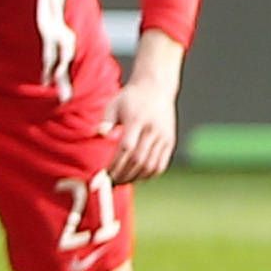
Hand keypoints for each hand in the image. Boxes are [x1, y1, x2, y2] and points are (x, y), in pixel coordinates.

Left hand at [101, 48, 180, 183]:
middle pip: (138, 160)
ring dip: (136, 177)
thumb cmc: (131, 97)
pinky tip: (138, 176)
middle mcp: (152, 130)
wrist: (157, 88)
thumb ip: (106, 120)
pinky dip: (149, 174)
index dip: (116, 164)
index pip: (126, 148)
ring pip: (151, 165)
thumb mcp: (115, 104)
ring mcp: (163, 137)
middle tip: (112, 182)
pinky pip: (161, 164)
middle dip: (124, 174)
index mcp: (137, 120)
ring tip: (124, 181)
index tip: (105, 173)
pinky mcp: (170, 141)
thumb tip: (100, 135)